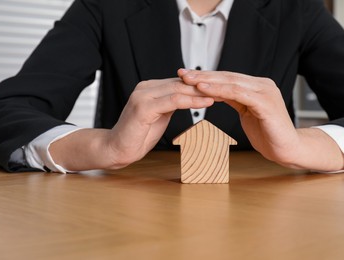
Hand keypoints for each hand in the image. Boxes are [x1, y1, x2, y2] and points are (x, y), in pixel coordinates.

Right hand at [50, 78, 213, 170]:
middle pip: (181, 83)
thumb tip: (189, 98)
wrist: (117, 149)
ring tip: (222, 94)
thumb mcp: (159, 116)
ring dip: (202, 92)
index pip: (180, 82)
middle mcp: (146, 87)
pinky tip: (206, 102)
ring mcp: (143, 96)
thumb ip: (171, 104)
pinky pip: (173, 101)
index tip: (220, 88)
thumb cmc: (138, 135)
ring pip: (179, 89)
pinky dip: (191, 101)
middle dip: (205, 86)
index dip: (201, 85)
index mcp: (150, 88)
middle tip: (226, 89)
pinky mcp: (143, 107)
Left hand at [178, 69, 343, 170]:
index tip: (186, 76)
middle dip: (203, 75)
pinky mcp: (265, 102)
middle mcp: (261, 85)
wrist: (287, 150)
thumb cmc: (267, 134)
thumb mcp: (246, 113)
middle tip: (182, 73)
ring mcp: (265, 91)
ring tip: (188, 79)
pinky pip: (237, 93)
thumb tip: (215, 93)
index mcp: (256, 87)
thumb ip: (234, 100)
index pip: (227, 78)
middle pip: (227, 77)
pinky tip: (204, 89)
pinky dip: (219, 90)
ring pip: (231, 82)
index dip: (206, 76)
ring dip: (207, 81)